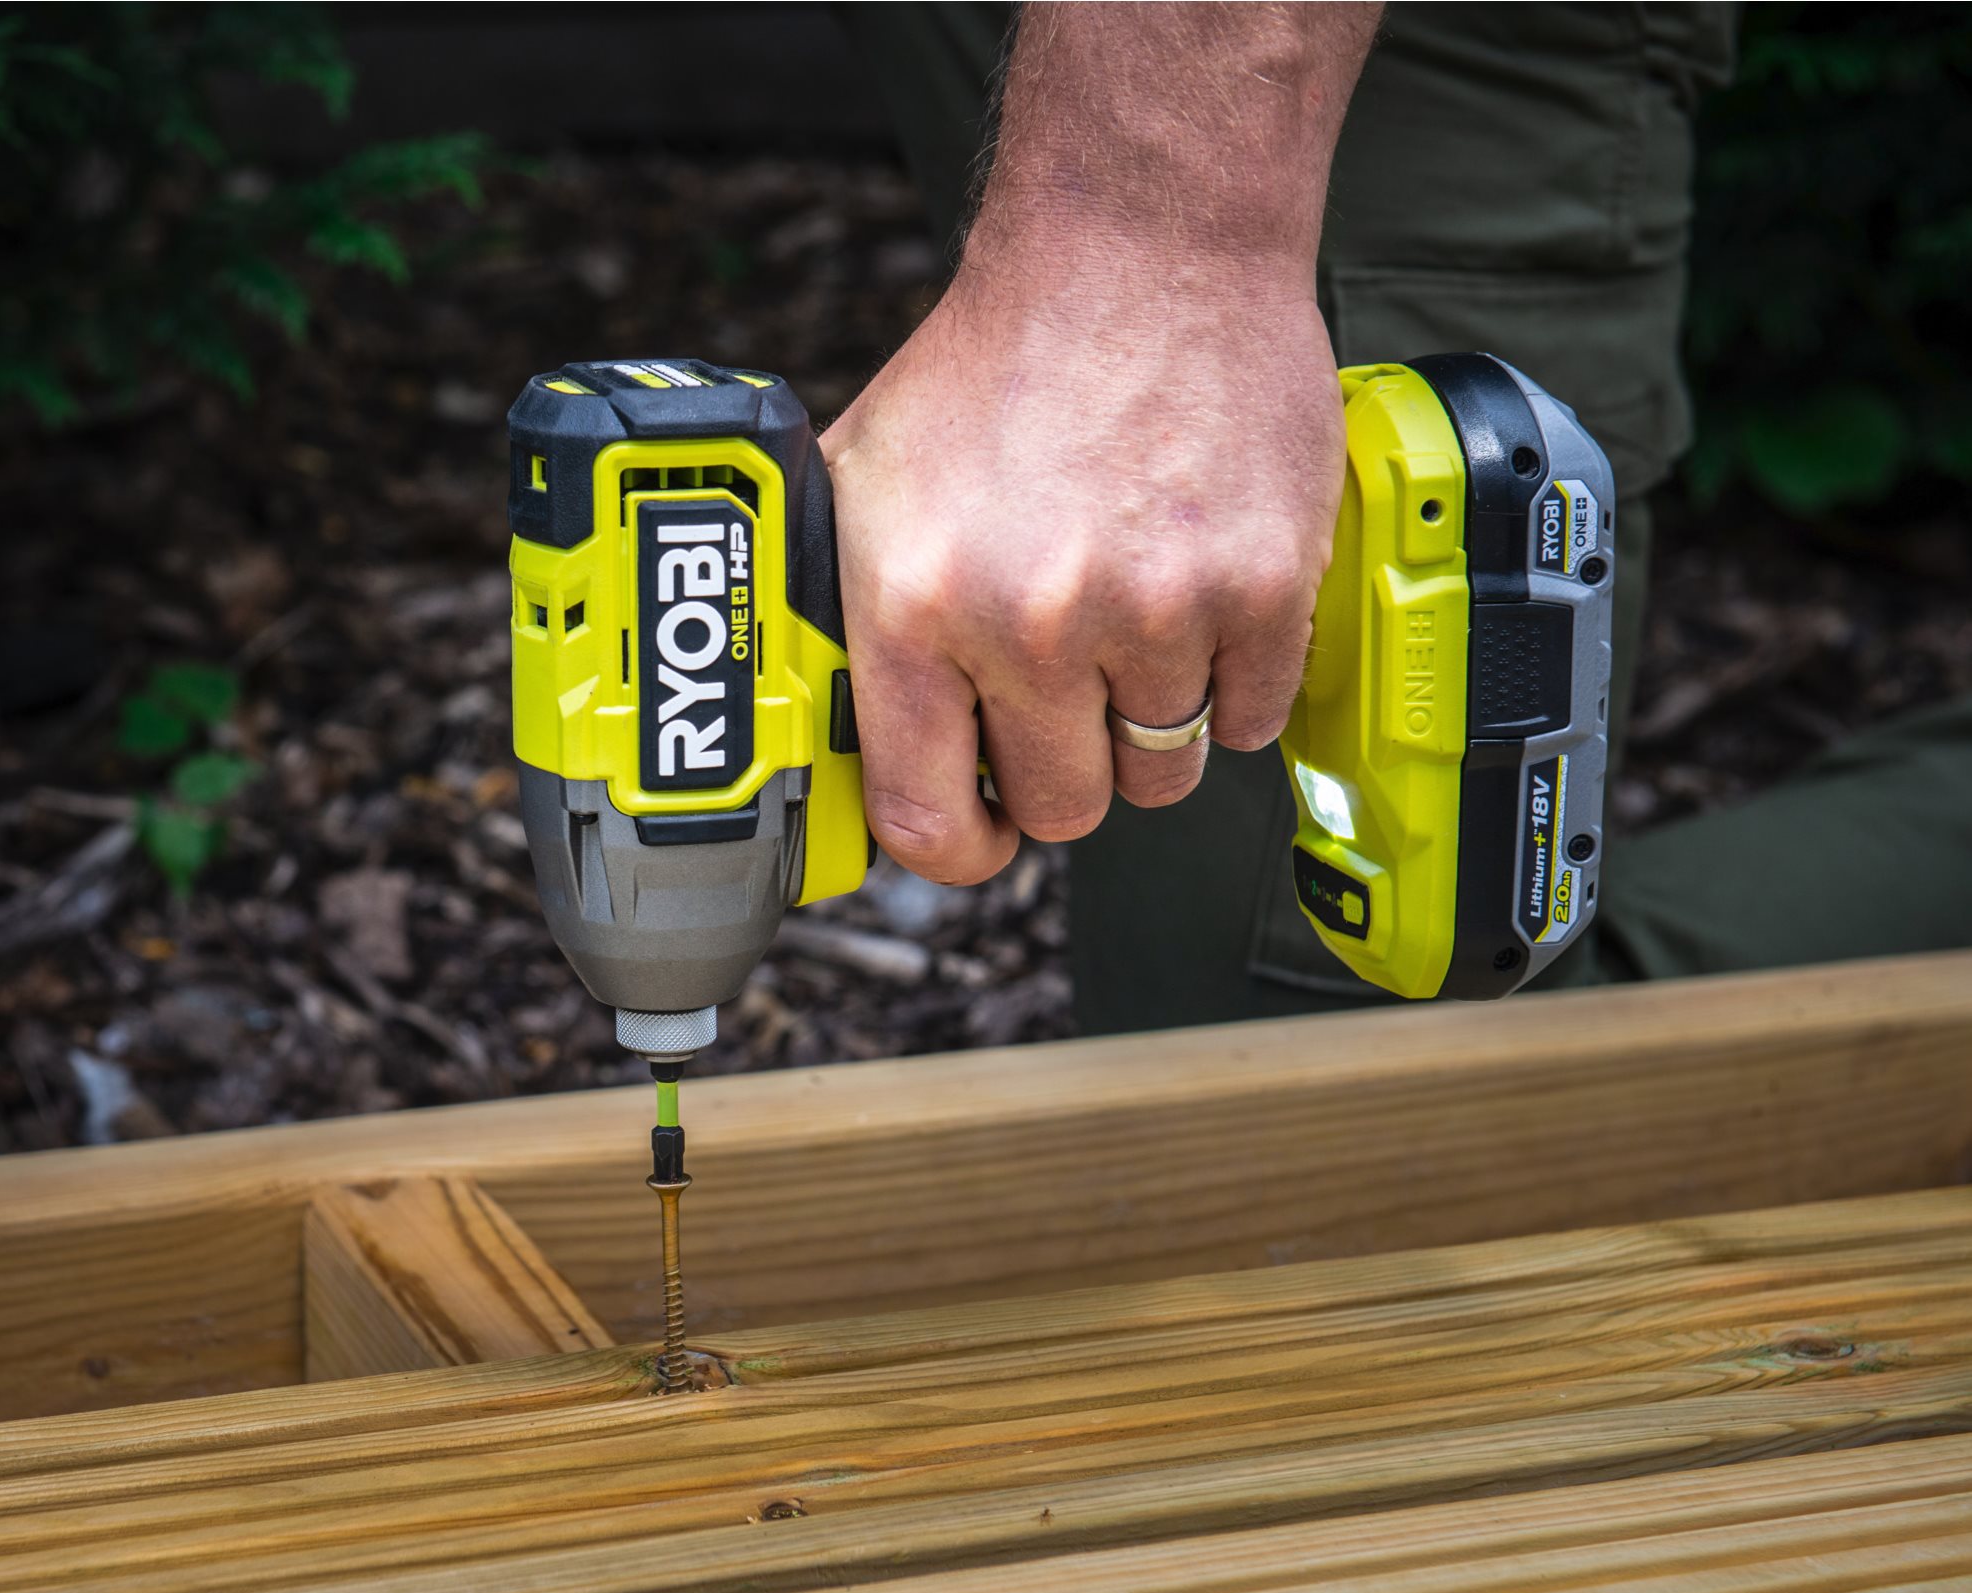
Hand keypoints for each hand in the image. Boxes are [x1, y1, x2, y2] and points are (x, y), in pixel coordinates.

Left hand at [820, 1, 1372, 886]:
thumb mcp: (863, 478)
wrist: (1139, 249)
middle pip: (1061, 809)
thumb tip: (828, 724)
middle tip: (1064, 694)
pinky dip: (1230, 684)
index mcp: (914, 606)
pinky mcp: (1260, 591)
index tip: (977, 832)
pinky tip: (1197, 602)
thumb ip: (847, 608)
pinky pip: (1250, 723)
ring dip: (1147, 724)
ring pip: (1161, 774)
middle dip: (1061, 768)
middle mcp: (1030, 624)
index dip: (956, 847)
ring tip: (1130, 626)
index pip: (927, 820)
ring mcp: (1154, 612)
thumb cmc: (997, 362)